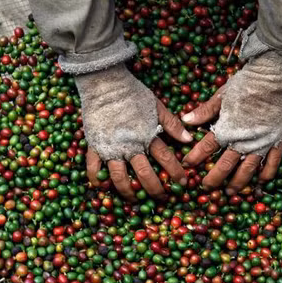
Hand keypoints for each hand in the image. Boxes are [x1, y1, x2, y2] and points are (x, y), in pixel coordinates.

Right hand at [76, 64, 191, 200]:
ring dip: (129, 192)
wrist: (104, 83)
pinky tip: (103, 188)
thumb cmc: (132, 92)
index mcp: (147, 136)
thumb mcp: (157, 106)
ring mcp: (111, 148)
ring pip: (120, 178)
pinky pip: (93, 168)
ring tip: (135, 199)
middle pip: (145, 175)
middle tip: (162, 198)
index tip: (183, 183)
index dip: (176, 173)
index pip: (166, 159)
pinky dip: (97, 180)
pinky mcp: (94, 146)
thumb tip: (188, 139)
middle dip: (156, 190)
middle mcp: (130, 146)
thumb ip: (172, 124)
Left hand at [180, 52, 281, 194]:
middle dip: (214, 178)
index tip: (187, 165)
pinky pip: (272, 162)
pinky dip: (266, 174)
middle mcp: (243, 140)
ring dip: (238, 183)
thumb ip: (204, 111)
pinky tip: (260, 182)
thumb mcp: (221, 96)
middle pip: (225, 165)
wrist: (274, 76)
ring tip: (230, 192)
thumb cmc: (245, 83)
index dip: (195, 158)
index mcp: (227, 128)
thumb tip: (185, 121)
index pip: (206, 148)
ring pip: (247, 169)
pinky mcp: (277, 141)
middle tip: (206, 188)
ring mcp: (262, 143)